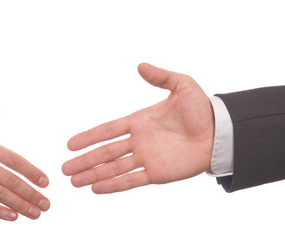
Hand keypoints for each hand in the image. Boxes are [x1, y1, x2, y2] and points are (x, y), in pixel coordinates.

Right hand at [62, 63, 213, 193]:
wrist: (220, 132)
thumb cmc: (201, 108)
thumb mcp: (181, 85)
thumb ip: (160, 77)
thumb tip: (140, 65)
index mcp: (139, 121)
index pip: (108, 130)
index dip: (88, 137)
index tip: (70, 144)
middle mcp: (138, 141)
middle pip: (105, 153)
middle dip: (84, 161)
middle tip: (64, 170)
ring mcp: (147, 158)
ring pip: (113, 168)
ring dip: (93, 175)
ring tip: (73, 182)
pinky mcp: (158, 173)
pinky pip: (132, 180)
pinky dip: (114, 185)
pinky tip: (97, 189)